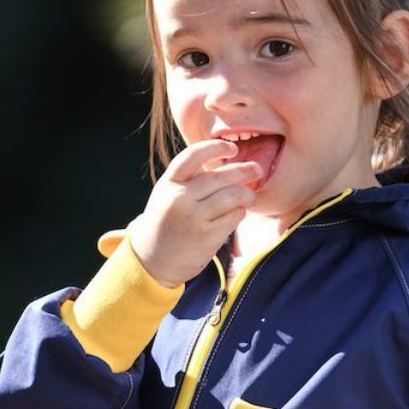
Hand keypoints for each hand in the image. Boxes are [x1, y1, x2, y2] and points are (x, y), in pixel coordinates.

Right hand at [128, 141, 259, 287]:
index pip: (193, 155)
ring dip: (247, 194)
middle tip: (256, 170)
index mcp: (169, 184)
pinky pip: (234, 217)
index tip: (233, 148)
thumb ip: (189, 180)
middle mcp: (180, 198)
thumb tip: (228, 166)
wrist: (152, 261)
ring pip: (232, 196)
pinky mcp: (207, 237)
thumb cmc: (165, 223)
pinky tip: (238, 213)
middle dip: (243, 170)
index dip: (216, 147)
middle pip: (220, 177)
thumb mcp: (167, 195)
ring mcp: (194, 218)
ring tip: (250, 197)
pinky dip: (240, 213)